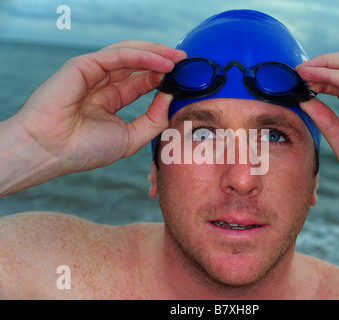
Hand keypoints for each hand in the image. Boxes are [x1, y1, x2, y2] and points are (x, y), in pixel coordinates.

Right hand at [13, 40, 186, 173]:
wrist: (51, 152)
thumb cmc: (84, 149)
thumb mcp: (130, 138)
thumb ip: (153, 119)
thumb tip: (170, 97)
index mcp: (110, 99)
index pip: (141, 82)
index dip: (162, 78)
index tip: (184, 78)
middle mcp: (102, 83)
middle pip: (137, 64)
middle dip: (163, 62)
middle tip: (185, 62)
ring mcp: (92, 73)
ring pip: (129, 54)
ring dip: (156, 54)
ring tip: (178, 59)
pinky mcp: (84, 65)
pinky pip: (118, 56)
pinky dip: (142, 57)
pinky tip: (162, 63)